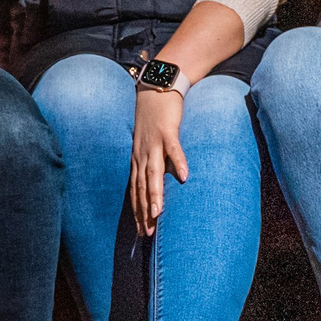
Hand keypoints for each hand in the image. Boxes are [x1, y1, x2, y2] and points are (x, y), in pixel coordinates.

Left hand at [130, 87, 188, 235]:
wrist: (156, 88)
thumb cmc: (154, 118)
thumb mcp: (148, 142)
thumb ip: (151, 161)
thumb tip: (155, 182)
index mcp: (138, 158)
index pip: (135, 190)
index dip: (138, 211)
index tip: (141, 231)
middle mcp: (142, 153)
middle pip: (142, 186)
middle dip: (144, 210)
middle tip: (147, 232)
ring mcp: (154, 142)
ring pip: (154, 172)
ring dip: (155, 194)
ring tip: (158, 213)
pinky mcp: (168, 131)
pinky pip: (174, 149)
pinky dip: (178, 162)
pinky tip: (185, 177)